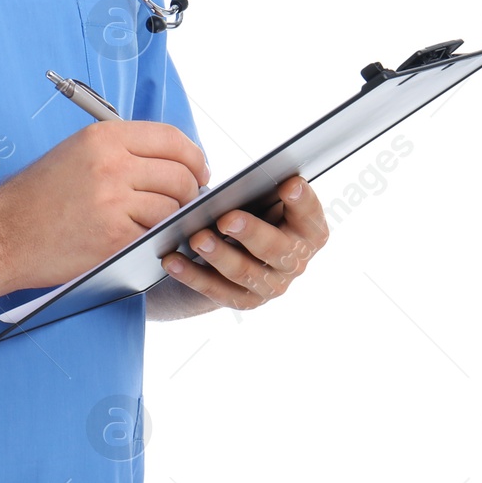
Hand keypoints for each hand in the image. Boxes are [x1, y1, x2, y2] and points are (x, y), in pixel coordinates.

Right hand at [0, 121, 209, 290]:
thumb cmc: (40, 196)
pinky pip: (157, 234)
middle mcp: (111, 163)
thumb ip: (123, 151)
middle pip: (181, 174)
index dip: (194, 157)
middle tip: (184, 203)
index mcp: (104, 137)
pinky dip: (157, 239)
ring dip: (172, 218)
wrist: (4, 233)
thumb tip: (174, 161)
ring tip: (155, 223)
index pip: (171, 138)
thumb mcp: (77, 152)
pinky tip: (143, 239)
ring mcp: (114, 201)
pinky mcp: (115, 236)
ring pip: (174, 206)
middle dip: (190, 191)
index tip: (199, 170)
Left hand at [158, 176, 327, 309]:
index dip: (302, 201)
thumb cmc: (257, 210)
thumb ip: (262, 189)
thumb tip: (241, 182)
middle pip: (275, 248)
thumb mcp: (265, 197)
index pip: (310, 214)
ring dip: (218, 255)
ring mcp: (271, 285)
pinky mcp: (245, 300)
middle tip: (226, 219)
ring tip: (196, 238)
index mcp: (309, 231)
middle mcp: (296, 262)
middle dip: (251, 232)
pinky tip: (171, 260)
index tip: (289, 184)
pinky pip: (216, 289)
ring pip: (244, 272)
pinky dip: (192, 275)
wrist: (242, 247)